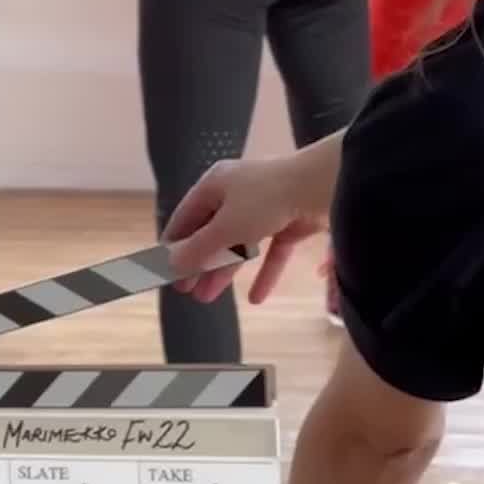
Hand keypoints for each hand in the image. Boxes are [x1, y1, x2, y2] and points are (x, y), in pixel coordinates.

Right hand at [163, 155, 325, 305]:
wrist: (321, 184)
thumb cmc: (265, 200)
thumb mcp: (225, 227)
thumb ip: (197, 249)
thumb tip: (167, 265)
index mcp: (215, 185)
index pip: (185, 216)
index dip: (173, 244)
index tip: (162, 270)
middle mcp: (237, 193)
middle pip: (211, 232)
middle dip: (198, 264)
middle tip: (185, 291)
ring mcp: (265, 207)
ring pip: (239, 243)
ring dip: (223, 271)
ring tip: (207, 299)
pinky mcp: (290, 221)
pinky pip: (271, 251)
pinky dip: (263, 273)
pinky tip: (256, 299)